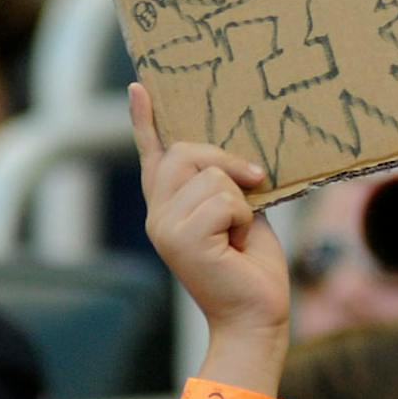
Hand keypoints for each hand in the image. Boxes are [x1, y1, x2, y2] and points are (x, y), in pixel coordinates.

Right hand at [129, 84, 288, 389]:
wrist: (256, 312)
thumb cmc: (253, 264)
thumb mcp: (241, 210)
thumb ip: (226, 182)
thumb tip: (234, 156)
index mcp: (171, 205)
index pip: (155, 154)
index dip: (147, 120)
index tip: (140, 86)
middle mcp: (158, 213)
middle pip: (189, 151)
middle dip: (229, 161)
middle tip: (255, 183)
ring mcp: (163, 226)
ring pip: (212, 175)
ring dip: (242, 198)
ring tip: (239, 231)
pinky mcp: (180, 238)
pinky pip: (224, 198)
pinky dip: (243, 216)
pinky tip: (236, 243)